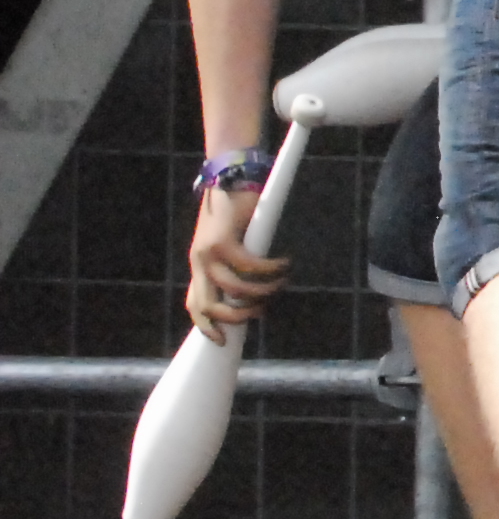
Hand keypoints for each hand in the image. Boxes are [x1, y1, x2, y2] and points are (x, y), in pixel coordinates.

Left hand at [185, 183, 283, 330]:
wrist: (228, 178)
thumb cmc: (233, 210)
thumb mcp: (228, 242)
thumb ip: (231, 264)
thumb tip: (250, 292)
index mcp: (199, 265)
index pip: (195, 304)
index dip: (206, 327)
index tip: (222, 341)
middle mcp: (199, 262)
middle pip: (210, 304)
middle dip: (237, 316)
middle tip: (261, 311)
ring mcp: (209, 252)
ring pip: (233, 288)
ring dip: (260, 291)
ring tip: (280, 284)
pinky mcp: (224, 240)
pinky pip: (250, 265)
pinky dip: (270, 269)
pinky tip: (284, 265)